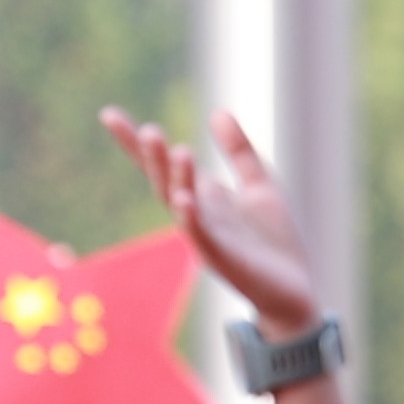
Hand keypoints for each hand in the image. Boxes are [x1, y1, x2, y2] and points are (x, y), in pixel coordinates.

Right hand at [102, 105, 323, 330]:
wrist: (295, 292)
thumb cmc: (274, 243)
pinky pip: (203, 238)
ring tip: (178, 151)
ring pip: (182, 207)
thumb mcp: (260, 185)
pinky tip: (185, 200)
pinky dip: (192, 219)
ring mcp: (209, 238)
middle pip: (166, 182)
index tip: (108, 115)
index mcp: (204, 197)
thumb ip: (239, 152)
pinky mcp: (226, 260)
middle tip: (150, 131)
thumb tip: (218, 112)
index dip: (134, 143)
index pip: (164, 165)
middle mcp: (199, 216)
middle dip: (155, 159)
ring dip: (177, 180)